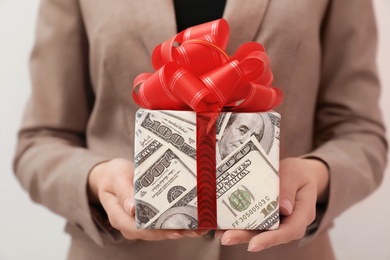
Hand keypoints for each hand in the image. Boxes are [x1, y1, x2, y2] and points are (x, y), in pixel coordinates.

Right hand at [88, 158, 207, 240]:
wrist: (111, 175)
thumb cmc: (113, 175)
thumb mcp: (117, 177)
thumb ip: (124, 191)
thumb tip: (132, 209)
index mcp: (119, 216)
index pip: (140, 229)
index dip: (159, 231)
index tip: (177, 230)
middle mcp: (129, 225)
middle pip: (154, 233)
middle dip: (176, 232)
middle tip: (196, 229)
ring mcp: (138, 224)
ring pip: (160, 231)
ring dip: (180, 230)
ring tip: (199, 227)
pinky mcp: (147, 219)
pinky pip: (162, 224)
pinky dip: (177, 223)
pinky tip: (192, 221)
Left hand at [214, 157, 329, 251]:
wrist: (299, 175)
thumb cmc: (298, 174)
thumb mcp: (296, 174)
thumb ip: (289, 188)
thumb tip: (283, 208)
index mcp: (302, 215)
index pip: (289, 231)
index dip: (271, 239)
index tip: (254, 244)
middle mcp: (288, 224)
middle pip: (268, 234)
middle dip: (246, 237)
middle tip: (226, 238)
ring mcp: (276, 223)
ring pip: (257, 231)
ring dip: (238, 233)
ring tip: (220, 234)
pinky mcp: (264, 219)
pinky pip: (252, 223)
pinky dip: (237, 224)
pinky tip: (222, 224)